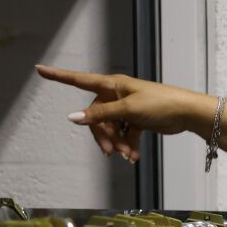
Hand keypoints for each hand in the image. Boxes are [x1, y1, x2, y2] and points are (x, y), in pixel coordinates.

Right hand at [38, 65, 213, 162]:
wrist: (187, 113)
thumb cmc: (160, 104)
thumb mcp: (128, 109)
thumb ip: (101, 114)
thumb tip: (73, 117)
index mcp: (112, 85)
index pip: (79, 79)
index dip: (59, 76)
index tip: (39, 70)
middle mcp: (116, 94)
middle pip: (96, 116)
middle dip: (103, 135)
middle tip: (112, 152)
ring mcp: (126, 108)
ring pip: (110, 128)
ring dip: (117, 143)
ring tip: (128, 155)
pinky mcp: (137, 120)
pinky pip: (124, 134)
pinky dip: (127, 145)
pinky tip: (133, 157)